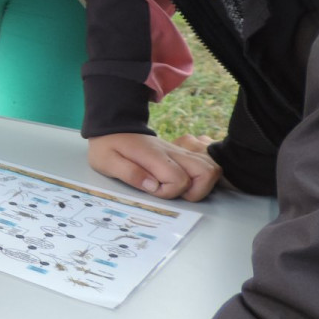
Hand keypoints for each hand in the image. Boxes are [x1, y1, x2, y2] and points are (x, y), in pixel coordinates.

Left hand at [88, 131, 220, 200]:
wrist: (112, 125)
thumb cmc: (107, 145)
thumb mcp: (107, 161)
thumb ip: (129, 173)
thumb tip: (153, 186)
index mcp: (154, 155)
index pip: (178, 179)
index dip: (168, 192)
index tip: (151, 188)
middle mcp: (172, 152)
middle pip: (208, 171)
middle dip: (196, 191)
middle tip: (174, 193)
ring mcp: (179, 151)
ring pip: (212, 166)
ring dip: (202, 184)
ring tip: (180, 188)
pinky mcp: (181, 153)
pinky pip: (205, 162)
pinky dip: (202, 175)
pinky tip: (185, 179)